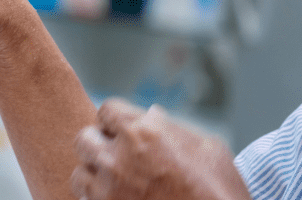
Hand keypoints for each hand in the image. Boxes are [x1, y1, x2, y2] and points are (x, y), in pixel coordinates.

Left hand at [69, 99, 250, 199]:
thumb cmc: (221, 192)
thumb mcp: (206, 148)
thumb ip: (172, 128)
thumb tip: (153, 116)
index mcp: (145, 132)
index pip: (107, 111)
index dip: (116, 121)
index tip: (125, 131)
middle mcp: (119, 158)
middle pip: (84, 139)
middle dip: (99, 144)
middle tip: (116, 155)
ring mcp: (109, 189)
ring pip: (80, 173)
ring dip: (94, 175)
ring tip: (113, 180)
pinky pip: (85, 199)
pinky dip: (96, 198)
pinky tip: (115, 198)